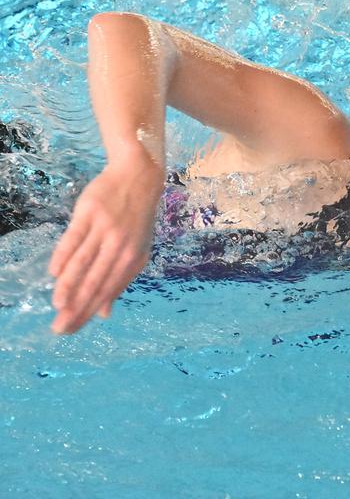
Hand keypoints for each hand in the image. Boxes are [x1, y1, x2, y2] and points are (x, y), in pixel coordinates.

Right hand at [48, 159, 162, 333]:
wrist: (138, 177)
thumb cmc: (136, 219)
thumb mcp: (137, 250)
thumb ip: (120, 281)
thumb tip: (104, 313)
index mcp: (134, 258)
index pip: (108, 291)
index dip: (89, 312)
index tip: (71, 329)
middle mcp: (120, 246)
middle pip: (95, 281)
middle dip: (77, 307)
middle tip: (59, 328)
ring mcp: (105, 229)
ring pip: (84, 262)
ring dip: (70, 286)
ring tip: (58, 305)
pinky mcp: (90, 212)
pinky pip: (74, 238)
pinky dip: (64, 256)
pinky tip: (54, 273)